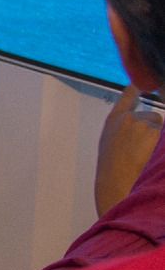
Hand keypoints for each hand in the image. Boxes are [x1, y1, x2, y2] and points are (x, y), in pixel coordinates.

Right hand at [96, 83, 164, 215]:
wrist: (115, 184)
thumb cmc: (112, 169)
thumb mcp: (110, 144)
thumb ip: (123, 129)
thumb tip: (136, 122)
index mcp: (114, 120)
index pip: (128, 96)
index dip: (135, 91)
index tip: (139, 86)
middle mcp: (128, 118)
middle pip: (152, 117)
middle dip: (154, 130)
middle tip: (146, 150)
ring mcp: (142, 123)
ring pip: (161, 128)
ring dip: (160, 140)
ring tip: (147, 157)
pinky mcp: (156, 131)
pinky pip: (164, 135)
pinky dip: (162, 146)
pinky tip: (153, 155)